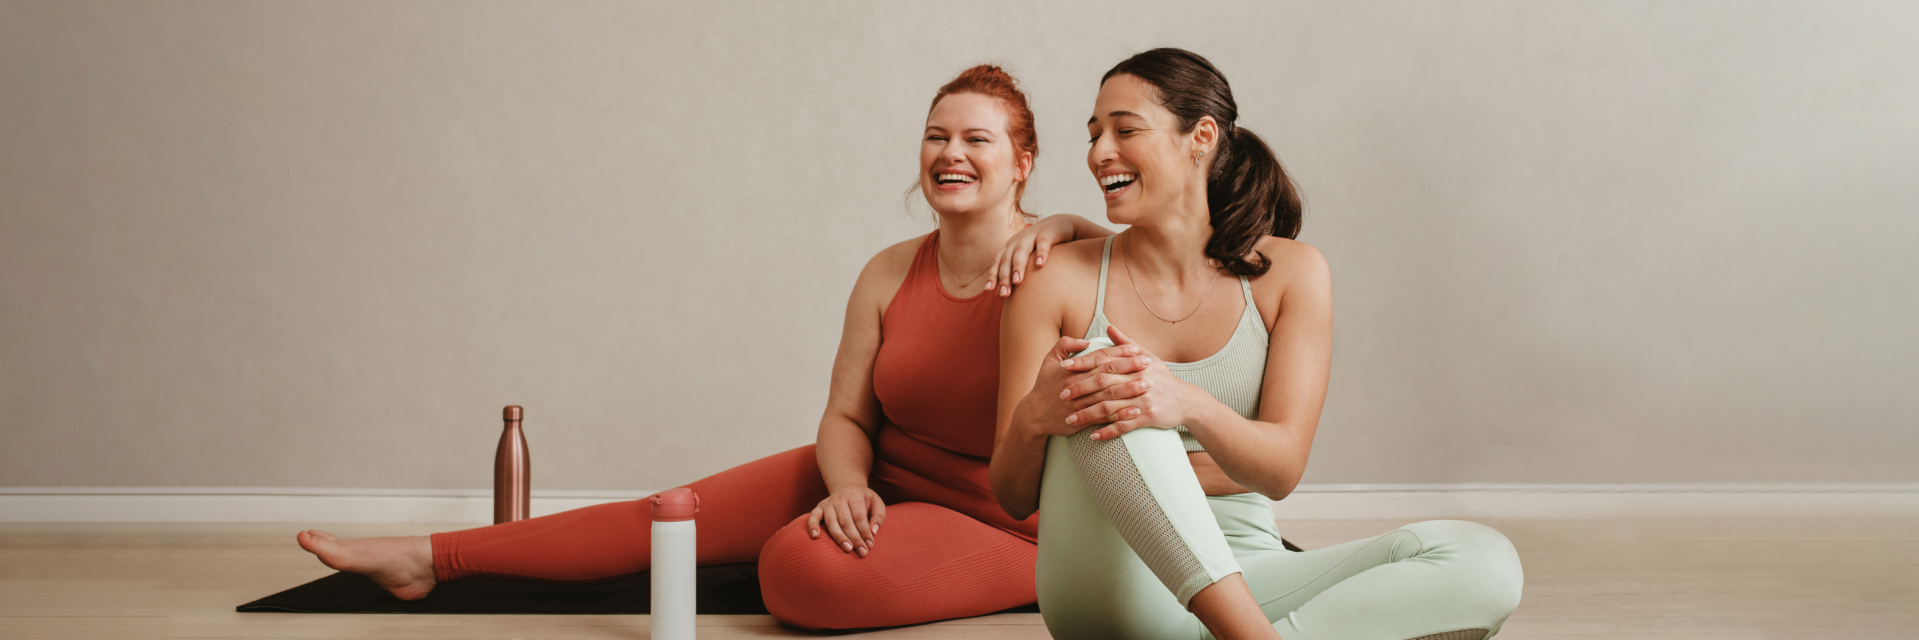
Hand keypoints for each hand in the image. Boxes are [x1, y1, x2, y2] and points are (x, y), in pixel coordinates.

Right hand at [806, 486, 885, 556]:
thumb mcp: (877, 503)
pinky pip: (813, 516)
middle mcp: (840, 498)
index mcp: (855, 496)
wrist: (849, 489)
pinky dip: (812, 526)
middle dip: (855, 538)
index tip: (870, 545)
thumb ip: (879, 516)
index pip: (859, 516)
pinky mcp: (819, 507)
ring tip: (847, 549)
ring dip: (839, 537)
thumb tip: (873, 532)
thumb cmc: (865, 501)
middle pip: (846, 521)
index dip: (865, 531)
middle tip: (862, 552)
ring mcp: (828, 503)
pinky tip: (815, 536)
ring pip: (831, 522)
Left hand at [987, 214, 1081, 296]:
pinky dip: (1041, 253)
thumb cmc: (1041, 247)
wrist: (1062, 224)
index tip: (988, 290)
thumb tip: (999, 295)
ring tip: (1017, 281)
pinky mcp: (1048, 233)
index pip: (999, 262)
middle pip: (1008, 258)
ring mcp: (1033, 234)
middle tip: (1004, 293)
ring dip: (1018, 266)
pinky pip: (1043, 243)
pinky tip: (1040, 264)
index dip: (993, 275)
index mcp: (1012, 246)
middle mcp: (1019, 240)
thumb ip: (1015, 273)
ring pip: (1022, 250)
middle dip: (1004, 276)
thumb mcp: (1027, 258)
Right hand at [1014, 335, 1153, 438]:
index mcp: (1071, 370)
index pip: (1099, 358)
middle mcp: (1077, 385)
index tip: (1136, 350)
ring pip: (1108, 396)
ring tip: (1148, 385)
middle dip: (1129, 368)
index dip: (1118, 353)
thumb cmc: (1043, 386)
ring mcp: (1080, 404)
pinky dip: (1120, 414)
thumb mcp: (1049, 360)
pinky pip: (1104, 417)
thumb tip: (1086, 340)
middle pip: (1107, 374)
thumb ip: (1065, 345)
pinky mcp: (1082, 420)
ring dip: (1129, 390)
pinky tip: (1135, 411)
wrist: (1033, 416)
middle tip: (1149, 363)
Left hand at [1063, 326, 1210, 440]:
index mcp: (1134, 364)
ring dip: (1088, 415)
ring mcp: (1142, 400)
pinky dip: (1107, 431)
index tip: (1064, 367)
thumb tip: (1109, 327)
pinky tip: (1092, 435)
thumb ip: (1125, 343)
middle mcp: (1137, 381)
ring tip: (1070, 420)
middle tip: (1061, 395)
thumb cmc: (1163, 377)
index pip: (1103, 362)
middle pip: (1103, 384)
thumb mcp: (1147, 357)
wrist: (1186, 400)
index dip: (1082, 364)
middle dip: (1080, 390)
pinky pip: (1123, 426)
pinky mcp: (1147, 417)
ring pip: (1110, 408)